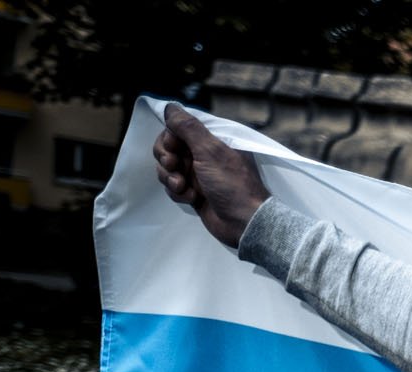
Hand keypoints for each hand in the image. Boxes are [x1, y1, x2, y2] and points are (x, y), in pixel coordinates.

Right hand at [153, 103, 269, 246]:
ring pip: (168, 167)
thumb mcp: (211, 151)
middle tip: (175, 167)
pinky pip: (173, 186)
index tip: (173, 148)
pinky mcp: (194, 192)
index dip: (170, 138)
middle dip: (166, 158)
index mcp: (213, 140)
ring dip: (170, 177)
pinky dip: (178, 192)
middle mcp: (205, 154)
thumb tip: (171, 107)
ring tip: (183, 187)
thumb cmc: (232, 185)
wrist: (244, 224)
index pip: (178, 128)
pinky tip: (192, 199)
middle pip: (168, 147)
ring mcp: (199, 174)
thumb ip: (189, 128)